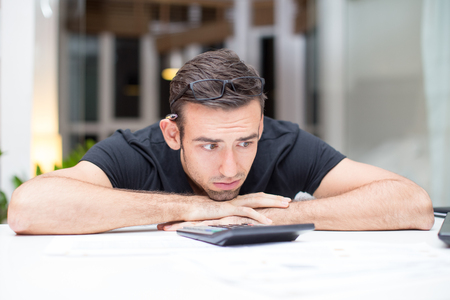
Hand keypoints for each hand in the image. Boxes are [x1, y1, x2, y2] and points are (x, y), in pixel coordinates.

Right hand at [164, 192, 291, 230]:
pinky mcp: (229, 210)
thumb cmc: (201, 211)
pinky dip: (259, 216)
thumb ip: (228, 214)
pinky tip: (268, 221)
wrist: (189, 208)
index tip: (279, 199)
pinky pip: (247, 213)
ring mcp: (233, 204)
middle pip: (260, 197)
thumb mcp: (219, 213)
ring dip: (272, 203)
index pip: (255, 197)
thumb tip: (236, 219)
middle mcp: (236, 200)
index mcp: (235, 200)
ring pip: (257, 202)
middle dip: (275, 198)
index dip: (268, 197)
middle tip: (288, 200)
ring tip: (285, 206)